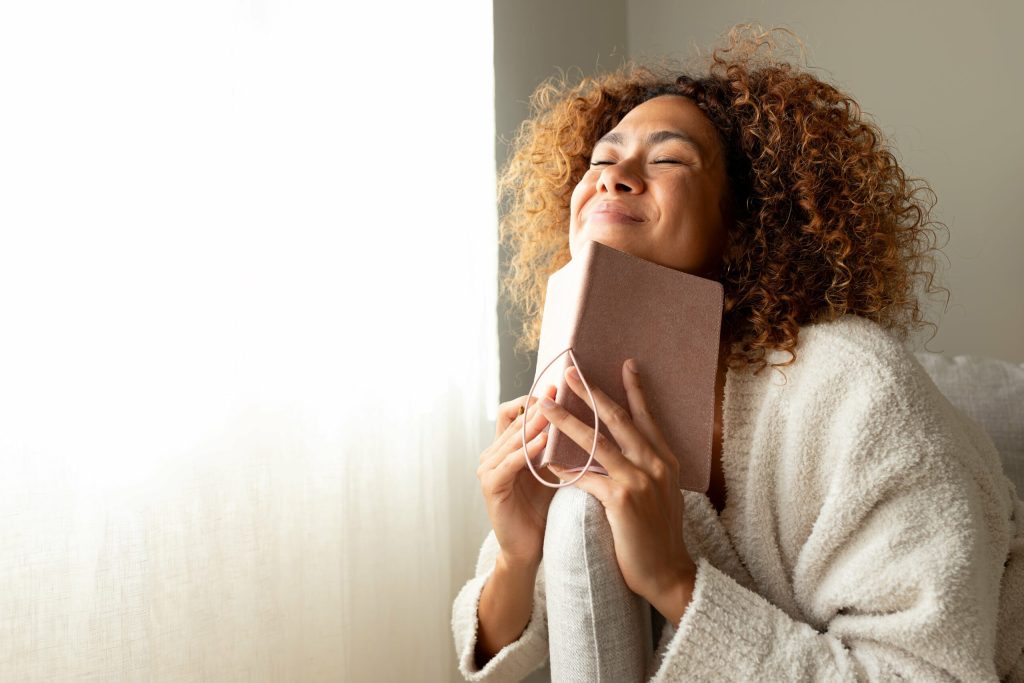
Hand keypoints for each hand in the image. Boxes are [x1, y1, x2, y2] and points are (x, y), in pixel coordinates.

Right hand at [476, 386, 561, 567]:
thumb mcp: (552, 468)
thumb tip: (581, 413)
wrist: (531, 547)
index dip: (534, 398)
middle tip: (559, 390)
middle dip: (538, 405)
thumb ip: (556, 443)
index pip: (515, 410)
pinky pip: (509, 462)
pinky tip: (545, 442)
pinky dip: (526, 450)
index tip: (559, 387)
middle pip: (513, 419)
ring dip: (534, 424)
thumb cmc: (545, 507)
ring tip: (554, 412)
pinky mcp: (491, 486)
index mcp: (506, 446)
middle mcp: (492, 453)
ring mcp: (488, 468)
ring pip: (512, 437)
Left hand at [539, 359, 696, 620]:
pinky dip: (565, 469)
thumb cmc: (658, 535)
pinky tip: (546, 461)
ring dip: (567, 421)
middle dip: (591, 393)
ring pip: (597, 442)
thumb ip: (647, 468)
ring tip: (546, 406)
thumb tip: (629, 449)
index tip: (626, 364)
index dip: (635, 390)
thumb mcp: (661, 493)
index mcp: (666, 460)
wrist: (668, 573)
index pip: (646, 417)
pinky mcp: (623, 500)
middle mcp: (656, 464)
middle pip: (618, 420)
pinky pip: (586, 477)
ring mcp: (640, 480)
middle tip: (570, 372)